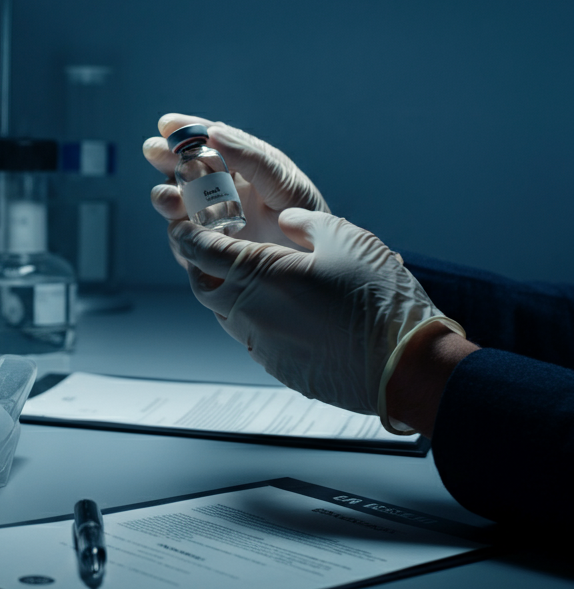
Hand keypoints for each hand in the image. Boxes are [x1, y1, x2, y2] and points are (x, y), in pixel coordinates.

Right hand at [143, 113, 328, 250]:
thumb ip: (251, 158)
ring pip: (176, 203)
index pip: (208, 142)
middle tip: (154, 152)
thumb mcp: (284, 181)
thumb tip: (213, 133)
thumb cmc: (304, 218)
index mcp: (241, 165)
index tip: (167, 124)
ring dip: (166, 197)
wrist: (311, 265)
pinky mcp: (205, 248)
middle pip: (183, 170)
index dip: (186, 130)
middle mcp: (221, 189)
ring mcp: (210, 218)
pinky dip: (178, 234)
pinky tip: (181, 231)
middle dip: (165, 160)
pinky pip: (183, 239)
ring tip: (169, 199)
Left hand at [169, 207, 463, 426]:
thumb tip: (284, 220)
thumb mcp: (347, 238)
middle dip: (202, 267)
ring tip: (252, 281)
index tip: (183, 226)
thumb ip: (305, 223)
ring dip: (229, 296)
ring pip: (226, 316)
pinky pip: (253, 340)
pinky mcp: (279, 368)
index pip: (203, 251)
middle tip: (214, 252)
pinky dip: (256, 322)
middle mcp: (251, 313)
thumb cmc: (379, 301)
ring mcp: (263, 345)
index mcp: (260, 275)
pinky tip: (283, 313)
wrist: (406, 368)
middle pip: (205, 287)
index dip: (188, 235)